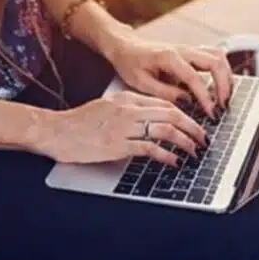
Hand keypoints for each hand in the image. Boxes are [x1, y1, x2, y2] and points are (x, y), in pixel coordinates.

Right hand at [40, 90, 206, 166]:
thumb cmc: (78, 123)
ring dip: (184, 141)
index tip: (193, 126)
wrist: (55, 131)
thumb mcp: (106, 108)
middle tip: (203, 139)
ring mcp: (123, 126)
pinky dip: (166, 155)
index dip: (185, 115)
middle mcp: (127, 109)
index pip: (164, 103)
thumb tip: (152, 121)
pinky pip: (150, 148)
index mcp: (126, 98)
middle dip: (192, 127)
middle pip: (171, 113)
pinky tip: (174, 161)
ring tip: (194, 151)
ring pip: (165, 129)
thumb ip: (128, 111)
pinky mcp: (118, 145)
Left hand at [103, 30, 232, 119]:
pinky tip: (221, 88)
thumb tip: (187, 102)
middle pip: (215, 62)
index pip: (194, 78)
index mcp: (169, 57)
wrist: (126, 47)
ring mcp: (190, 49)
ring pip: (219, 56)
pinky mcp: (192, 53)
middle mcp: (183, 50)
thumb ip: (165, 93)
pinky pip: (215, 57)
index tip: (211, 113)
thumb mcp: (141, 83)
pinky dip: (222, 72)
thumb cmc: (130, 64)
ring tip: (225, 99)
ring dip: (227, 77)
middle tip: (223, 107)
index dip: (205, 97)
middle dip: (224, 86)